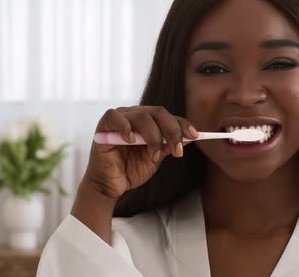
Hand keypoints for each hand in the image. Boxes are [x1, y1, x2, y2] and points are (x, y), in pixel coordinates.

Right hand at [83, 106, 198, 198]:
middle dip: (172, 131)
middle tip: (177, 150)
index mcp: (148, 120)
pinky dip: (125, 127)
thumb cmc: (132, 170)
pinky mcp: (103, 126)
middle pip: (158, 112)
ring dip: (153, 136)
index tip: (195, 136)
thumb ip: (169, 145)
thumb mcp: (156, 158)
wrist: (110, 186)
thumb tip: (191, 136)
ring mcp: (119, 118)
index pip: (168, 116)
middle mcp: (134, 115)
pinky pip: (114, 117)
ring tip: (153, 155)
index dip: (183, 124)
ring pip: (143, 116)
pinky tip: (132, 141)